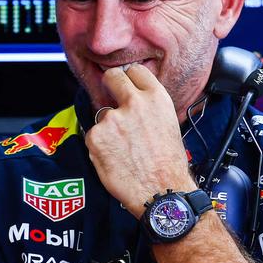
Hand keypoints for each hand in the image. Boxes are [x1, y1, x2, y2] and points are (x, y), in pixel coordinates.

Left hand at [83, 64, 195, 214]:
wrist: (161, 192)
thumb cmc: (167, 163)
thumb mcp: (168, 123)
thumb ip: (148, 106)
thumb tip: (131, 96)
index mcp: (156, 98)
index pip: (135, 71)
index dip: (129, 78)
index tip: (125, 83)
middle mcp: (134, 103)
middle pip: (111, 77)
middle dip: (110, 85)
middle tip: (112, 99)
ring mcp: (111, 119)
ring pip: (102, 114)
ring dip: (107, 127)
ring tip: (124, 148)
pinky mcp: (95, 136)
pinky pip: (93, 135)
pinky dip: (99, 146)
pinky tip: (115, 157)